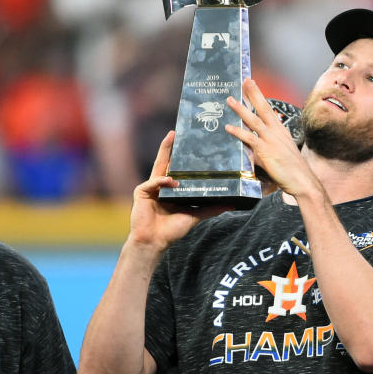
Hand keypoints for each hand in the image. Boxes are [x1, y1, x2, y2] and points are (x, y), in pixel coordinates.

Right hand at [127, 131, 220, 251]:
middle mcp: (160, 185)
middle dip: (169, 147)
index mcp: (172, 189)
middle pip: (166, 162)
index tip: (189, 143)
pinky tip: (170, 181)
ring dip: (164, 153)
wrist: (155, 241)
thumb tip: (231, 203)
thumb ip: (211, 208)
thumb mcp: (195, 216)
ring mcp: (150, 187)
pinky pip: (153, 182)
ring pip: (158, 166)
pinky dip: (162, 181)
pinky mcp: (141, 191)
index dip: (181, 156)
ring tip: (173, 141)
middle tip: (175, 132)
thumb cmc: (172, 230)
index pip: (177, 169)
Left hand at [225, 79, 317, 197]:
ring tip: (230, 100)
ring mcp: (271, 140)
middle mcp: (276, 131)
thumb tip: (251, 148)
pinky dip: (238, 132)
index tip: (252, 84)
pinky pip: (249, 138)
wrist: (301, 180)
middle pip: (262, 108)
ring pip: (254, 120)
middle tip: (245, 81)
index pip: (267, 109)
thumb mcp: (279, 152)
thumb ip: (263, 148)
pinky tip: (229, 127)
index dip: (259, 96)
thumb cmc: (292, 169)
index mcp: (280, 130)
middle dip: (253, 93)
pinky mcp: (266, 150)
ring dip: (241, 109)